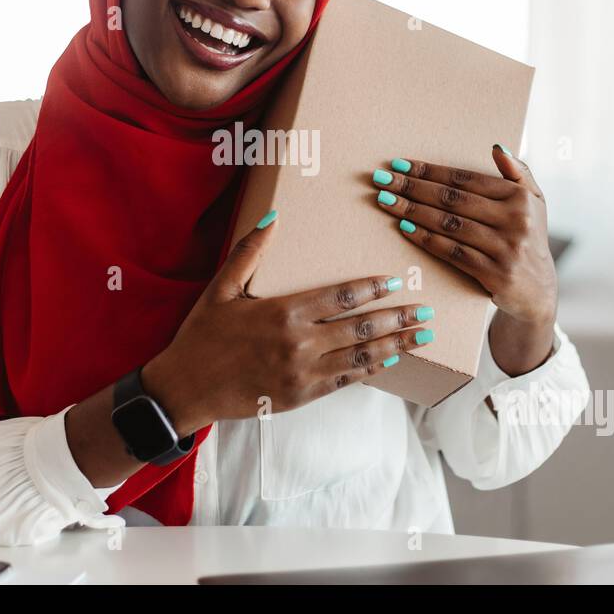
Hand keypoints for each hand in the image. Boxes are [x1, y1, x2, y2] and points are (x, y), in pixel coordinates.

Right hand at [141, 211, 435, 433]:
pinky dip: (371, 370)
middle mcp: (298, 343)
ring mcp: (302, 373)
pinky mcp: (301, 396)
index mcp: (282, 312)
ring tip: (422, 336)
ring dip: (395, 345)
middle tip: (427, 310)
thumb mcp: (221, 288)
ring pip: (360, 356)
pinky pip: (345, 381)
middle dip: (398, 317)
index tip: (396, 281)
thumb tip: (272, 218)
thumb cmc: (202, 336)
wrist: (185, 388)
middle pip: (360, 327)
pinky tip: (390, 360)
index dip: (372, 288)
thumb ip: (249, 252)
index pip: (340, 296)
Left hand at [368, 145, 557, 374]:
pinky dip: (425, 239)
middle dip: (412, 187)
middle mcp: (515, 221)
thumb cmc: (529, 239)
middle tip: (383, 179)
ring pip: (449, 224)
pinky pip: (452, 252)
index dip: (430, 170)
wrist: (538, 292)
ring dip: (412, 211)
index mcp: (520, 198)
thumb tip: (497, 147)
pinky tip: (403, 228)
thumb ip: (518, 173)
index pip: (465, 179)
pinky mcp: (494, 274)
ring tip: (385, 200)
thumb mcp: (535, 203)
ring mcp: (505, 248)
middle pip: (453, 199)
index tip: (400, 164)